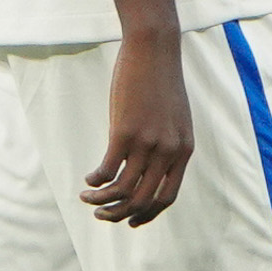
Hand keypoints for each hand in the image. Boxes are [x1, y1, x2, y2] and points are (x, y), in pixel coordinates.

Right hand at [83, 27, 195, 224]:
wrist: (154, 50)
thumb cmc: (160, 80)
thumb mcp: (174, 117)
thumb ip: (168, 142)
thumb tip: (150, 163)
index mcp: (183, 151)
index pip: (166, 197)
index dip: (147, 215)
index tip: (130, 220)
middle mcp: (168, 152)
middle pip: (143, 200)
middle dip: (119, 214)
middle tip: (101, 216)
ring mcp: (147, 143)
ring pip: (123, 190)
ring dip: (103, 202)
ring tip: (88, 199)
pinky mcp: (125, 132)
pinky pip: (108, 170)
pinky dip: (95, 181)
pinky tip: (88, 179)